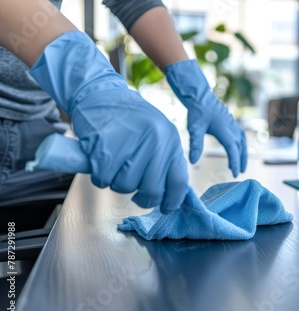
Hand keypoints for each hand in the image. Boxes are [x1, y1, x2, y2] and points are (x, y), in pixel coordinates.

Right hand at [30, 31, 188, 212]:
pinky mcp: (105, 147)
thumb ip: (165, 158)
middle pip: (152, 190)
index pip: (179, 182)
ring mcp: (131, 144)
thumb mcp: (157, 132)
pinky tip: (101, 161)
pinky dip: (99, 176)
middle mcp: (155, 142)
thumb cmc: (128, 117)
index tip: (165, 207)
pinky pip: (104, 178)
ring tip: (115, 164)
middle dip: (141, 197)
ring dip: (117, 182)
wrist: (98, 93)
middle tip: (132, 189)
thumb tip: (172, 193)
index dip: (172, 200)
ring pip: (125, 186)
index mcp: (171, 139)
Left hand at [164, 59, 246, 176]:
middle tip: (239, 173)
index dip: (235, 162)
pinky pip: (241, 136)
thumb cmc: (197, 111)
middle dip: (240, 161)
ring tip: (241, 166)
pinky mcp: (231, 122)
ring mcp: (233, 124)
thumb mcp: (194, 129)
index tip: (235, 173)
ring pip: (242, 142)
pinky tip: (239, 150)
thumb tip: (193, 161)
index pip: (233, 149)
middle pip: (240, 147)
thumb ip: (195, 145)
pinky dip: (242, 146)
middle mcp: (232, 127)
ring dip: (243, 154)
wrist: (200, 96)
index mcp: (225, 130)